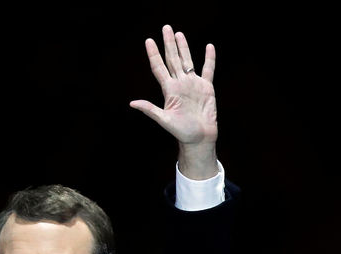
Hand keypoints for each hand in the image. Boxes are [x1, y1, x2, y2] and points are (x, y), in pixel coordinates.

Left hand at [130, 25, 217, 178]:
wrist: (200, 138)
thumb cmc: (182, 132)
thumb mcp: (164, 120)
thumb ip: (150, 110)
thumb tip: (132, 103)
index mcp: (169, 90)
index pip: (159, 68)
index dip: (154, 54)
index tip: (148, 41)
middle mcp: (180, 84)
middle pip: (173, 59)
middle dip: (169, 44)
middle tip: (166, 28)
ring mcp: (193, 84)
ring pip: (187, 61)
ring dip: (183, 47)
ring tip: (179, 34)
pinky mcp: (207, 87)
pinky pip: (208, 69)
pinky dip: (209, 58)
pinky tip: (208, 47)